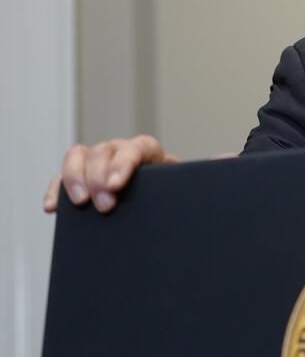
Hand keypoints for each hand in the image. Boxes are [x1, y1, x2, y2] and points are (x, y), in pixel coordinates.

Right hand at [43, 135, 178, 213]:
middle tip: (104, 206)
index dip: (124, 164)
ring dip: (75, 179)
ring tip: (80, 202)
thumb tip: (199, 182)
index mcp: (145, 150)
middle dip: (99, 179)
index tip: (116, 185)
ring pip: (77, 156)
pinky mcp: (77, 174)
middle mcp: (118, 150)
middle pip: (102, 153)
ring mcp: (95, 159)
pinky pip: (60, 176)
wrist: (154, 195)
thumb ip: (178, 185)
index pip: (135, 148)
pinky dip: (55, 190)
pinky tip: (53, 207)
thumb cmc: (164, 190)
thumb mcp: (172, 187)